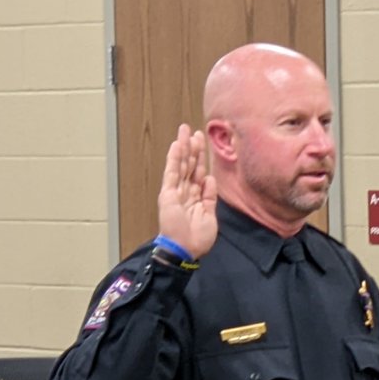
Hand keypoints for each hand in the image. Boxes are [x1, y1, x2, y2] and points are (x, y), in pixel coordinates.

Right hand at [157, 123, 218, 258]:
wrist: (185, 249)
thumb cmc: (197, 238)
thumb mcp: (210, 216)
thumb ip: (209, 197)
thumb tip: (209, 179)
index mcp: (195, 197)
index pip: (198, 172)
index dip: (200, 157)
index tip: (202, 142)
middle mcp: (184, 191)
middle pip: (189, 165)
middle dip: (192, 148)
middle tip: (193, 130)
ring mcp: (176, 191)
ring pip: (181, 165)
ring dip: (183, 148)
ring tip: (185, 132)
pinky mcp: (168, 193)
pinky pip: (172, 173)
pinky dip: (174, 159)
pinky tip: (177, 146)